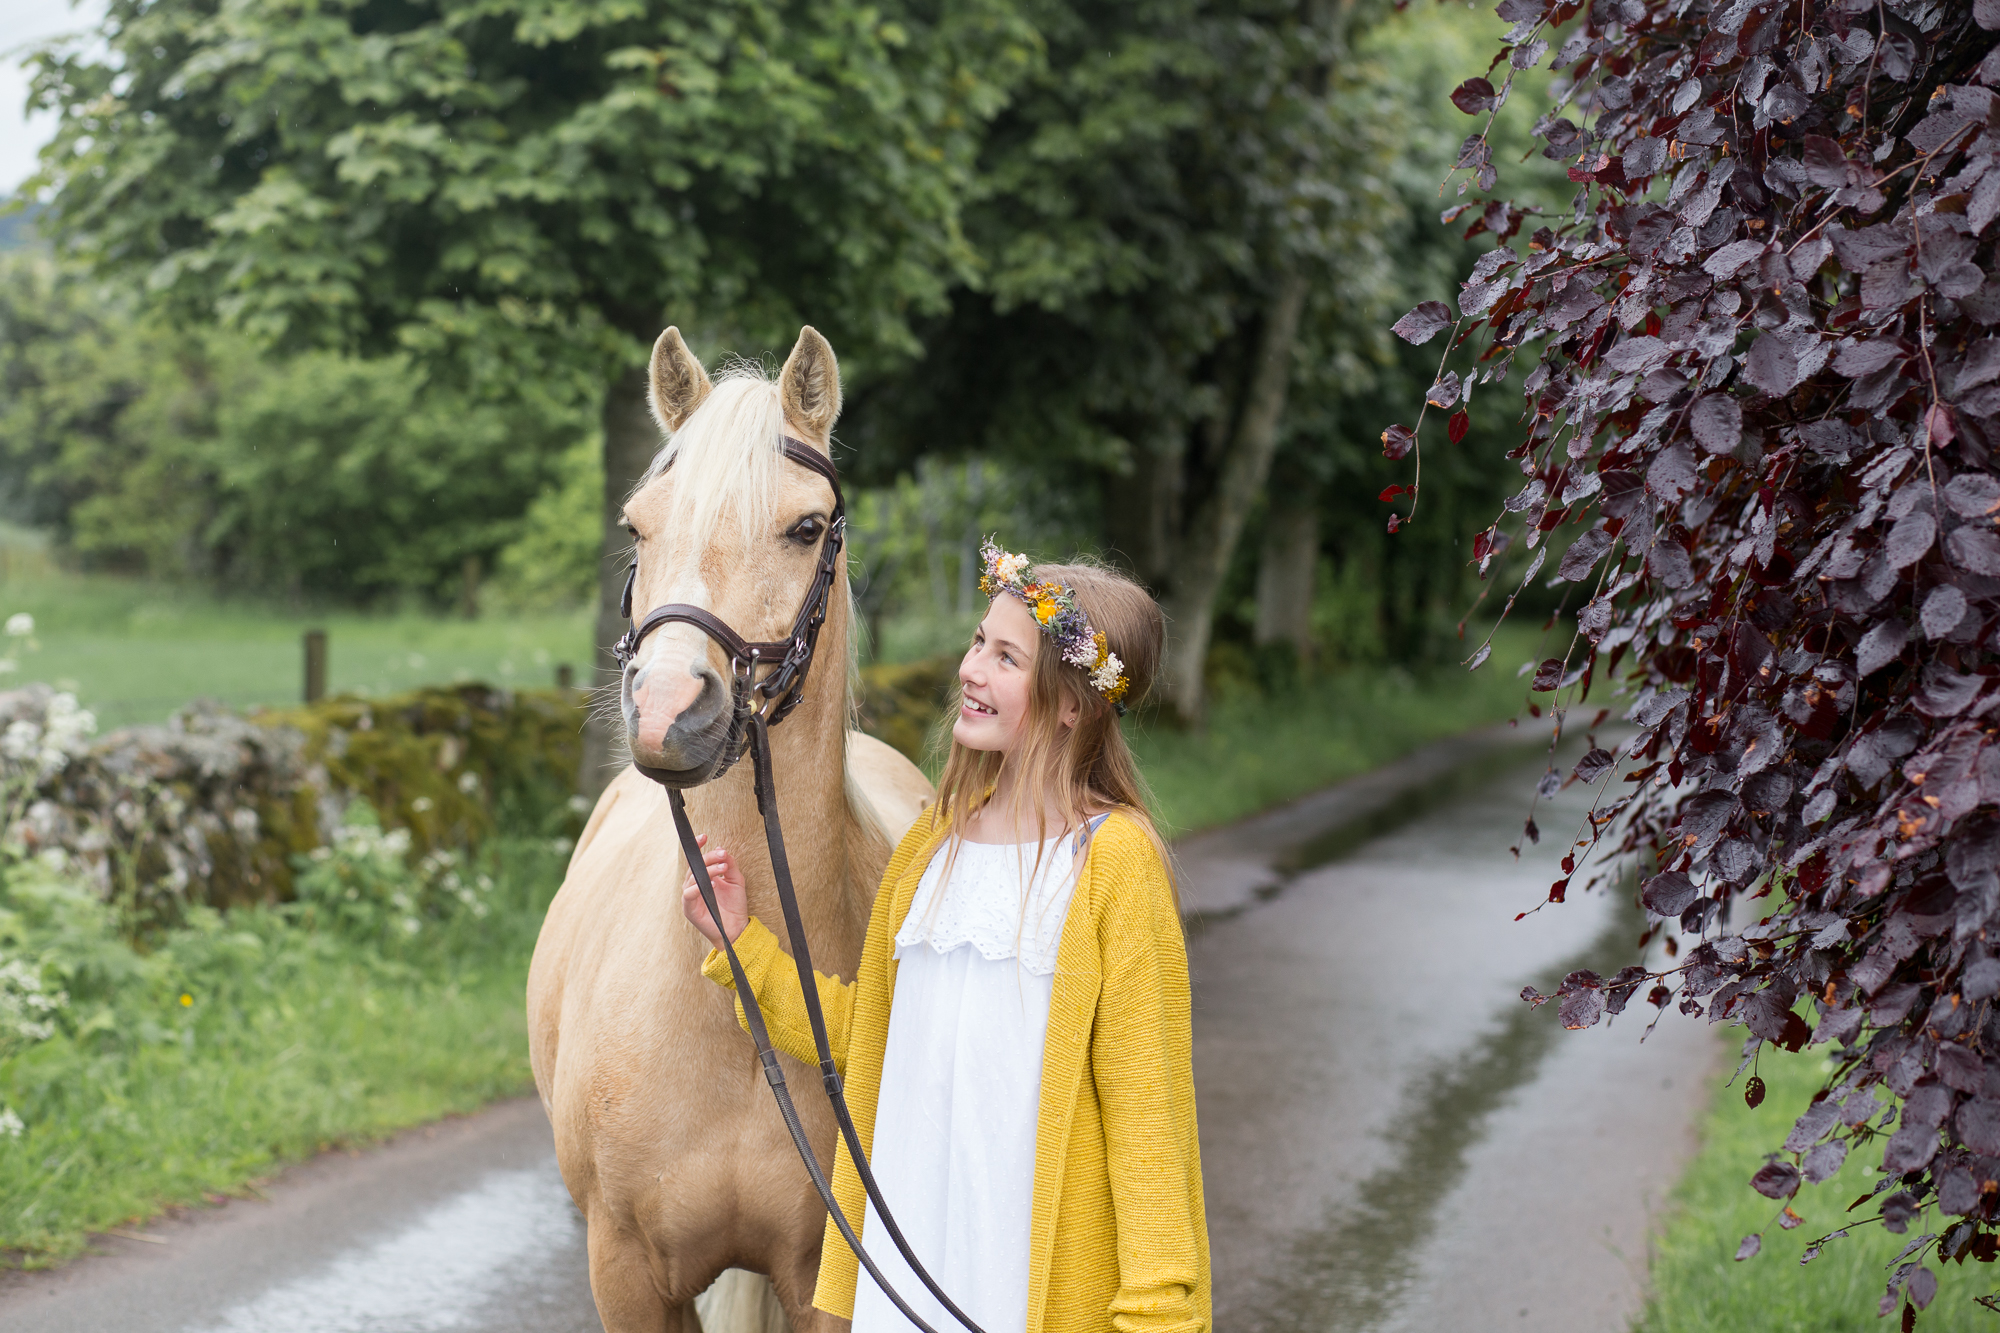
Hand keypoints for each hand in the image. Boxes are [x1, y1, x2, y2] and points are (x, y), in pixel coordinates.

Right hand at [681, 834, 747, 948]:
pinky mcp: (689, 909)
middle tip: (722, 855)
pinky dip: (699, 888)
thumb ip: (730, 865)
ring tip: (723, 868)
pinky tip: (713, 885)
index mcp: (703, 878)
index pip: (696, 860)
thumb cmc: (734, 906)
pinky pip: (689, 895)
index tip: (704, 837)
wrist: (737, 928)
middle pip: (694, 866)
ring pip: (692, 878)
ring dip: (708, 870)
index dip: (697, 847)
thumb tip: (722, 849)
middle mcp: (694, 886)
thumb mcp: (736, 881)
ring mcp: (690, 897)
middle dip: (708, 857)